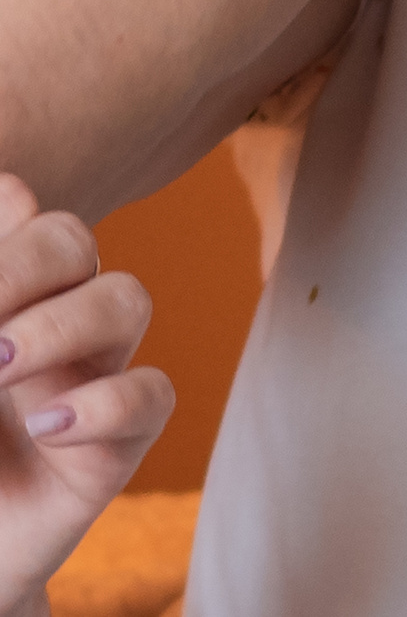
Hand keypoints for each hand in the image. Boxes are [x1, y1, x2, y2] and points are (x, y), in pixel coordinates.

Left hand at [0, 177, 171, 611]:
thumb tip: (5, 195)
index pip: (18, 212)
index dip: (6, 214)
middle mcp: (43, 328)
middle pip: (74, 241)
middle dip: (27, 261)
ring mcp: (84, 382)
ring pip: (127, 300)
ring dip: (64, 321)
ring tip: (0, 365)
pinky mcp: (112, 451)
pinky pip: (152, 397)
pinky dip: (106, 402)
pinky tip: (46, 427)